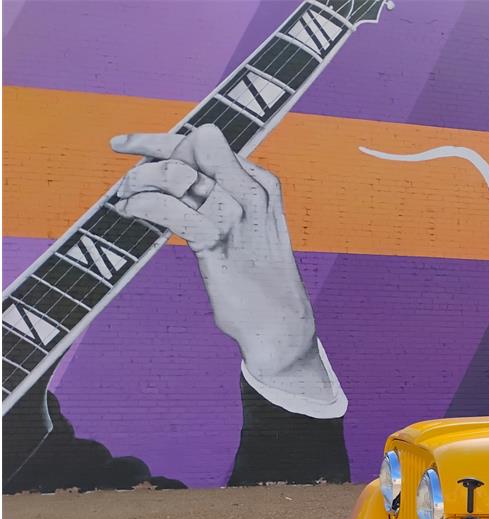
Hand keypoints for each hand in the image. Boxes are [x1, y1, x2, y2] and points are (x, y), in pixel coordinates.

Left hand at [111, 125, 337, 406]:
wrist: (280, 324)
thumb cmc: (258, 276)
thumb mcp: (246, 225)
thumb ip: (219, 194)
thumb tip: (176, 168)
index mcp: (262, 182)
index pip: (204, 142)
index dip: (161, 141)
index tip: (127, 145)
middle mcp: (253, 192)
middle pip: (192, 149)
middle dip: (149, 157)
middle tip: (128, 182)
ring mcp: (238, 217)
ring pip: (178, 175)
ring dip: (140, 182)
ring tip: (125, 200)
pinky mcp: (219, 244)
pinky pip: (172, 210)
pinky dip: (144, 206)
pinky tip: (132, 212)